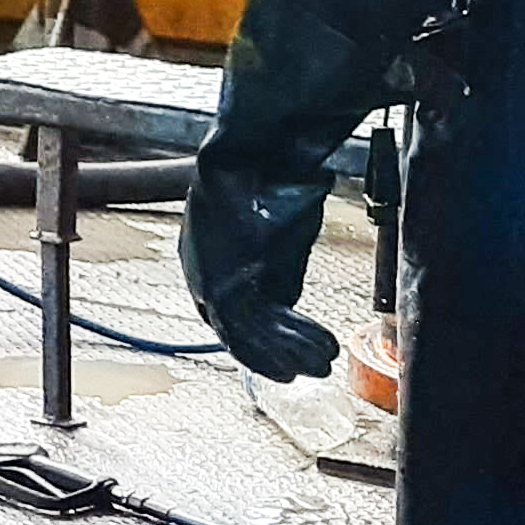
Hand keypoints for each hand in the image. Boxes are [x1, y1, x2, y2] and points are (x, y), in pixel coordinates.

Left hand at [182, 149, 338, 379]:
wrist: (256, 155)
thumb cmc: (271, 183)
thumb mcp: (277, 233)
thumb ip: (277, 267)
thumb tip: (288, 300)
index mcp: (205, 258)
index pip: (231, 310)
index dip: (262, 335)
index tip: (292, 349)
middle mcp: (200, 274)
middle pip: (236, 331)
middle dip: (275, 354)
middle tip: (311, 369)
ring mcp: (207, 281)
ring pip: (247, 336)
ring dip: (290, 352)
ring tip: (324, 362)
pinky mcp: (223, 285)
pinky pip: (258, 327)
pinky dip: (292, 342)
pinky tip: (324, 347)